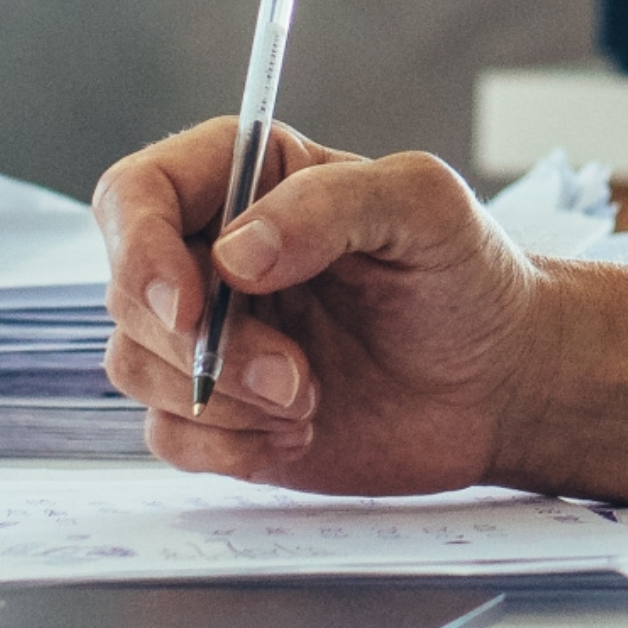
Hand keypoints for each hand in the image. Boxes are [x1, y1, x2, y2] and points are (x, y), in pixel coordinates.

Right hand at [93, 118, 550, 494]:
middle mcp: (210, 255)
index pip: (134, 196)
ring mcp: (210, 337)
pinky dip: (226, 447)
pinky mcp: (220, 413)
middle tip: (292, 375)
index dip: (138, 249)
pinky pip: (168, 436)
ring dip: (220, 399)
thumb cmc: (467, 279)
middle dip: (199, 345)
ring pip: (135, 366)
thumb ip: (330, 204)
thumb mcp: (423, 208)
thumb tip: (233, 254)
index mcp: (243, 181)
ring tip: (310, 400)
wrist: (500, 384)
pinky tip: (300, 433)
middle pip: (127, 292)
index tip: (189, 305)